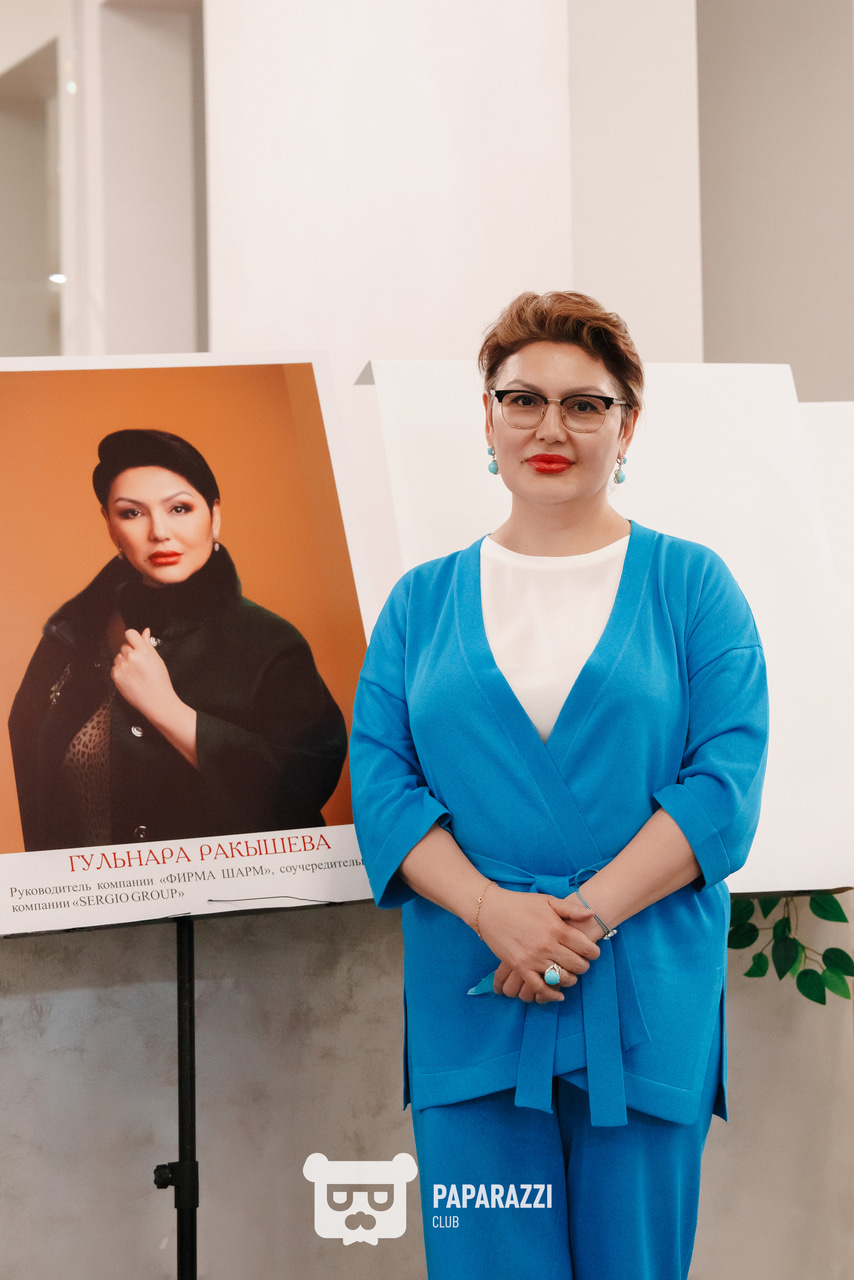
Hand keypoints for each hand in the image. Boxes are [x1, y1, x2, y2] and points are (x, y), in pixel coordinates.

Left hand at [111, 628, 198, 767]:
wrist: (156, 701)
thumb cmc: (160, 682)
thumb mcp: (157, 660)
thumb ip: (148, 644)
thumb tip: (145, 631)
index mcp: (143, 651)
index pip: (130, 633)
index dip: (133, 638)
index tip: (135, 643)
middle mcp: (131, 657)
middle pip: (124, 646)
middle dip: (130, 652)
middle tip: (140, 664)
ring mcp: (122, 667)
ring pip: (118, 656)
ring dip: (124, 661)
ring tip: (136, 672)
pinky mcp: (116, 676)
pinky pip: (114, 667)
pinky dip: (120, 671)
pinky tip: (131, 678)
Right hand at [478, 888, 600, 1004]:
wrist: (491, 910)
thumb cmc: (521, 903)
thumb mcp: (547, 900)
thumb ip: (570, 909)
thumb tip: (591, 914)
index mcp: (557, 928)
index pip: (585, 947)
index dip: (594, 952)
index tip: (593, 953)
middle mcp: (547, 945)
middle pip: (577, 965)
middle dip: (583, 967)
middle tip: (582, 964)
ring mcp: (533, 958)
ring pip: (561, 978)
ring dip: (570, 980)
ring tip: (570, 975)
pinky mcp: (520, 967)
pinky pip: (539, 987)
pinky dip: (551, 994)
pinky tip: (558, 994)